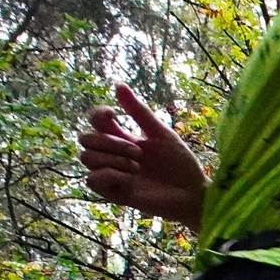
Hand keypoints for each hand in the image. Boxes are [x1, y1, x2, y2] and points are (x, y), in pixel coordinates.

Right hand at [78, 85, 206, 226]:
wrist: (193, 193)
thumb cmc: (180, 164)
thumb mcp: (161, 133)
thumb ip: (139, 112)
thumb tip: (118, 85)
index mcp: (123, 139)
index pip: (95, 121)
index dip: (97, 114)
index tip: (114, 114)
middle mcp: (114, 155)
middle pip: (86, 138)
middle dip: (110, 142)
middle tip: (138, 153)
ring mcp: (112, 174)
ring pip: (86, 157)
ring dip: (114, 159)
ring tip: (138, 168)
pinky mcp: (114, 193)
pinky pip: (92, 180)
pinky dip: (111, 175)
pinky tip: (131, 180)